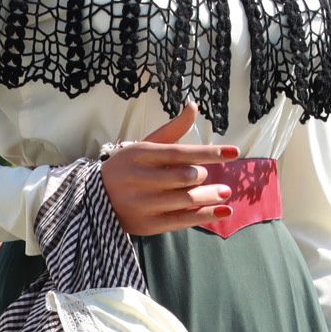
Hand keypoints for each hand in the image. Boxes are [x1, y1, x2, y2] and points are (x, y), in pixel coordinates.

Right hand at [101, 110, 239, 235]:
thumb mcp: (145, 146)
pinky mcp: (148, 225)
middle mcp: (140, 179)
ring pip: (186, 199)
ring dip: (211, 196)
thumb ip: (173, 130)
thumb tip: (194, 105)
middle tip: (206, 175)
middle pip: (185, 176)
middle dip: (202, 175)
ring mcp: (143, 204)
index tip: (234, 152)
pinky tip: (225, 211)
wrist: (96, 200)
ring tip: (225, 192)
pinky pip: (183, 220)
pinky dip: (206, 216)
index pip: (180, 153)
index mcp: (140, 154)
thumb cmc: (129, 168)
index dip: (209, 152)